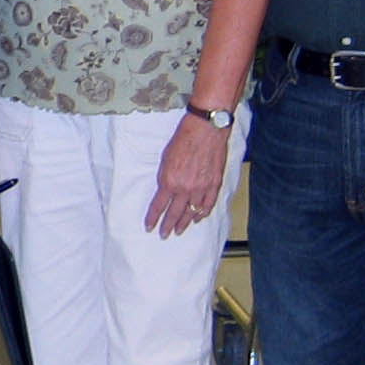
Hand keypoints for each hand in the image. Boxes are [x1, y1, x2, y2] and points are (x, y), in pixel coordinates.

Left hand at [144, 112, 230, 237]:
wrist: (205, 130)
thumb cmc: (183, 139)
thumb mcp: (165, 158)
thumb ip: (165, 177)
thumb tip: (165, 190)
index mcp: (169, 181)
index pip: (158, 206)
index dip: (153, 218)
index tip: (149, 227)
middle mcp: (185, 188)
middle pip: (175, 213)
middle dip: (168, 226)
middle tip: (163, 234)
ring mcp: (202, 188)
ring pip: (192, 212)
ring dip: (185, 223)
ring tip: (179, 231)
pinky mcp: (215, 184)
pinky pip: (208, 204)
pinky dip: (202, 213)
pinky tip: (198, 218)